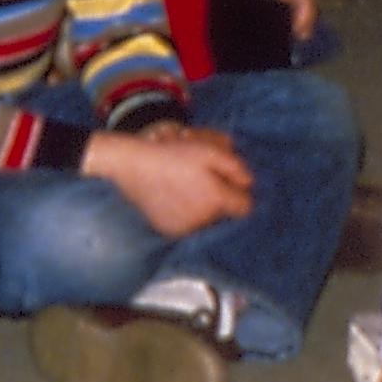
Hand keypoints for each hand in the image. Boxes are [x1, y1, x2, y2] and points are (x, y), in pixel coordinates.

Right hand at [86, 123, 255, 236]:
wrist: (132, 165)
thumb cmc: (171, 154)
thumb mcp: (208, 151)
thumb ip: (235, 167)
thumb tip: (249, 183)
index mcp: (216, 198)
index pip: (245, 207)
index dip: (240, 194)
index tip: (230, 184)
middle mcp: (203, 218)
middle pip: (225, 214)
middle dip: (220, 199)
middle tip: (202, 180)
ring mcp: (185, 227)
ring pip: (206, 221)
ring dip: (203, 207)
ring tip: (185, 187)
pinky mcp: (169, 230)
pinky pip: (187, 225)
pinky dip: (185, 214)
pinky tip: (173, 197)